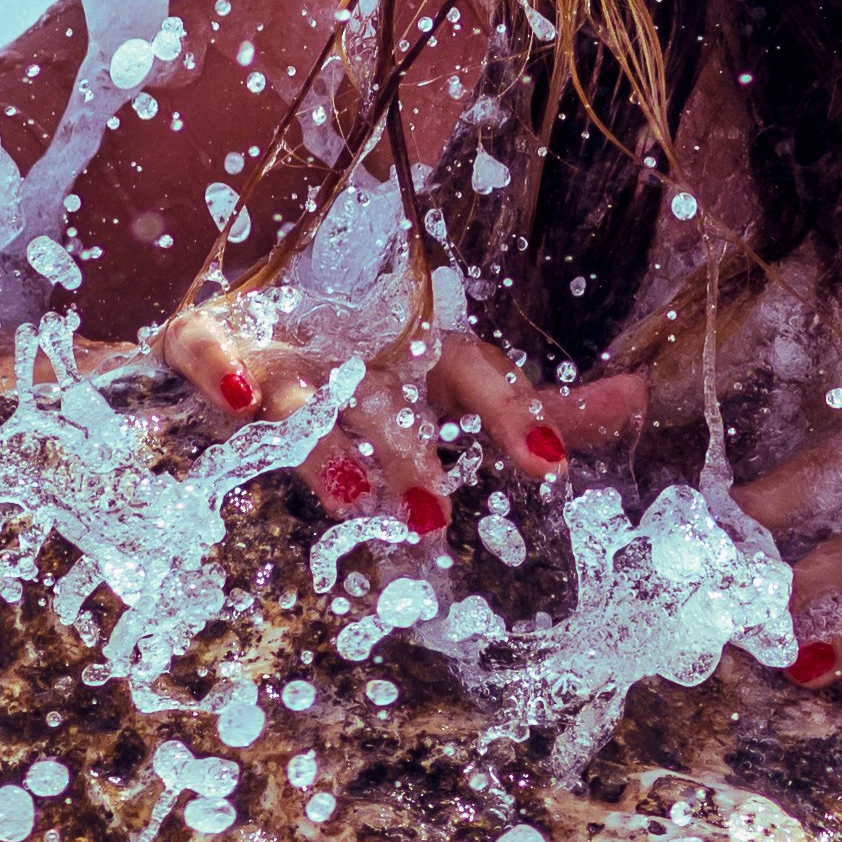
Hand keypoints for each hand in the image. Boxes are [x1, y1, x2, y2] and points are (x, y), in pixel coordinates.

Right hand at [152, 302, 638, 539]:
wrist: (233, 321)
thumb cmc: (360, 364)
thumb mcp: (447, 387)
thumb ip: (532, 405)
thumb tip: (638, 395)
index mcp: (417, 345)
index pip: (476, 367)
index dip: (515, 412)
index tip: (552, 468)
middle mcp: (353, 336)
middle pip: (388, 388)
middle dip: (413, 449)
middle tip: (434, 519)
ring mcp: (278, 337)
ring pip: (306, 384)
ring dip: (328, 439)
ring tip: (357, 498)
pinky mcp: (204, 338)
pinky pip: (206, 345)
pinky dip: (221, 368)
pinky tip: (239, 406)